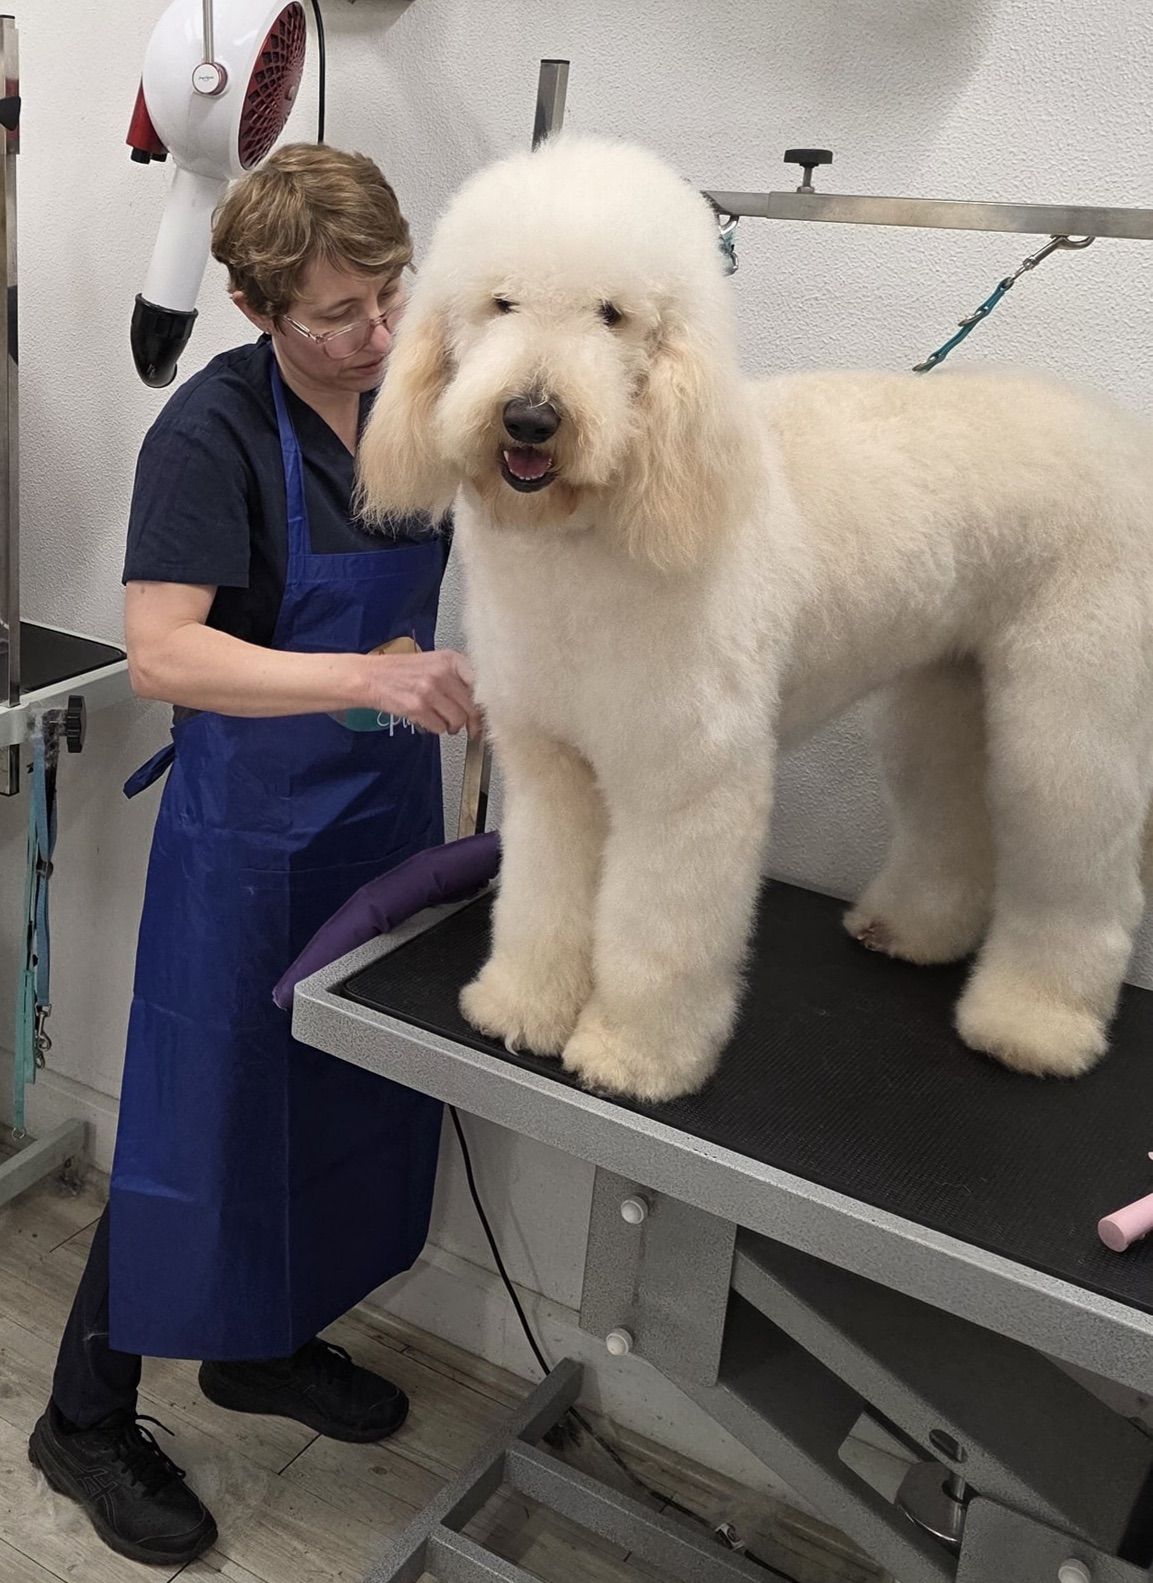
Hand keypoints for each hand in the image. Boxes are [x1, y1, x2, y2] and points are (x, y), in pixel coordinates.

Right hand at [362, 649, 482, 736]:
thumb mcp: (434, 663)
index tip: (489, 712)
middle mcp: (442, 673)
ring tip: (445, 722)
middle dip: (473, 722)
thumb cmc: (402, 672)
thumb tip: (482, 701)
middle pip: (472, 706)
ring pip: (458, 720)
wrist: (370, 677)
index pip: (482, 682)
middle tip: (472, 728)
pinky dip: (436, 729)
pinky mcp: (417, 707)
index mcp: (450, 659)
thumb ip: (458, 677)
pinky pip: (439, 727)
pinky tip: (429, 720)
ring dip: (453, 727)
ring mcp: (429, 690)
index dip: (487, 702)